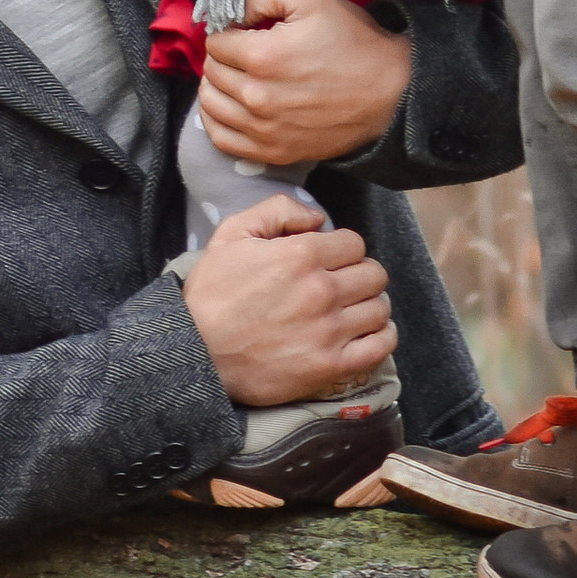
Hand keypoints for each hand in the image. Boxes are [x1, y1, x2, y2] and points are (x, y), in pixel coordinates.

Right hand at [179, 197, 393, 406]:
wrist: (195, 354)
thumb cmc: (211, 294)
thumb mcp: (233, 234)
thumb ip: (278, 210)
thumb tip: (318, 217)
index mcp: (301, 255)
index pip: (355, 243)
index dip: (342, 249)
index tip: (329, 260)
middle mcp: (321, 291)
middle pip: (373, 274)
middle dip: (359, 274)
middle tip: (341, 284)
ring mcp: (328, 331)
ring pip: (379, 308)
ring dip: (369, 305)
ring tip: (351, 309)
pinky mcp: (329, 367)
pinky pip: (380, 346)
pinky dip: (381, 336)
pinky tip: (364, 332)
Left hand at [197, 0, 410, 165]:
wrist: (389, 92)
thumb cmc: (352, 41)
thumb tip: (227, 5)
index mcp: (263, 56)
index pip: (214, 41)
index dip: (228, 30)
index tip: (245, 29)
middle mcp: (257, 97)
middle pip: (211, 72)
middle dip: (223, 56)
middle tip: (245, 49)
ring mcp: (264, 129)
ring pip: (210, 105)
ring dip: (217, 85)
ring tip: (237, 74)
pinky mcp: (272, 151)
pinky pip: (222, 139)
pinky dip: (217, 120)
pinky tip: (232, 105)